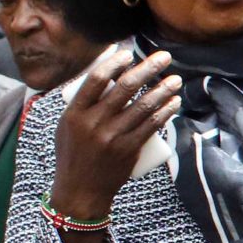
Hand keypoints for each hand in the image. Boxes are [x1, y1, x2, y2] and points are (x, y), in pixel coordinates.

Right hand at [53, 45, 180, 221]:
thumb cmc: (73, 153)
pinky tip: (175, 101)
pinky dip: (166, 111)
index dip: (115, 62)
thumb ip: (82, 102)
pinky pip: (151, 126)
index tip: (130, 52)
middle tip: (164, 57)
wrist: (80, 190)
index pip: (96, 79)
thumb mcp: (67, 125)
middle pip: (125, 88)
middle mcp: (93, 123)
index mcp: (75, 113)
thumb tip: (105, 74)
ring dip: (163, 89)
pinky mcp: (129, 150)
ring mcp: (112, 137)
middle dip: (148, 68)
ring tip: (175, 79)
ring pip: (143, 106)